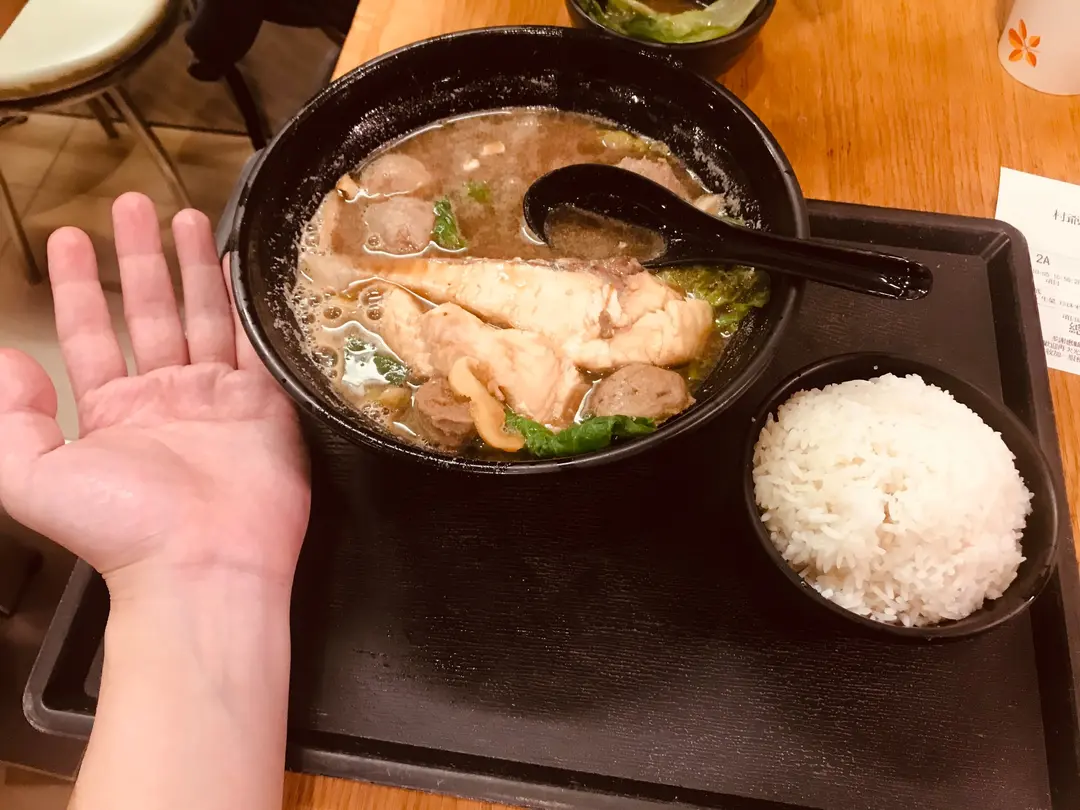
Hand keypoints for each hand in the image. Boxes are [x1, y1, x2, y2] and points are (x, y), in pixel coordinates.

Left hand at [0, 193, 309, 601]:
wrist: (203, 564)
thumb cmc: (121, 529)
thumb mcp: (31, 477)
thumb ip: (10, 419)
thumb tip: (8, 358)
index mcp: (112, 411)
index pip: (92, 333)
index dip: (81, 286)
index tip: (70, 239)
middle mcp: (164, 397)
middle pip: (149, 311)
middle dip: (138, 258)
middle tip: (131, 205)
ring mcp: (217, 397)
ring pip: (202, 315)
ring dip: (191, 265)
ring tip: (184, 216)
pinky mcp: (263, 403)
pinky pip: (253, 341)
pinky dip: (246, 301)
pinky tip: (238, 264)